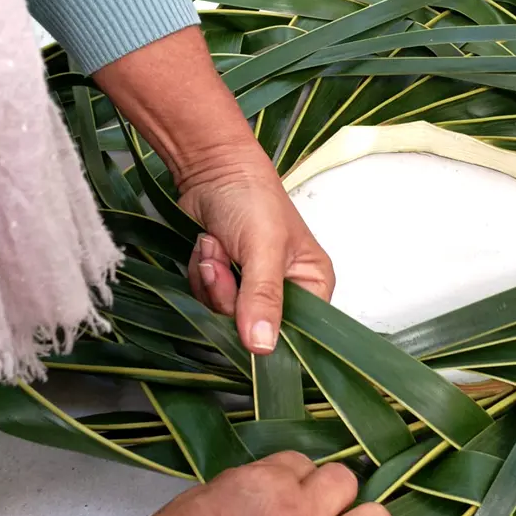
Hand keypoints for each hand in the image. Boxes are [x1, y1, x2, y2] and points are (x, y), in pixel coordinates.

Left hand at [91, 26, 333, 354]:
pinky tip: (208, 245)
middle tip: (224, 261)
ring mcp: (254, 286)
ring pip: (226, 313)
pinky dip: (202, 273)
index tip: (246, 317)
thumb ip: (263, 297)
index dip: (270, 331)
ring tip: (215, 244)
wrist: (212, 168)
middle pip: (255, 325)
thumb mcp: (263, 248)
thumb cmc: (252, 198)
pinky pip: (208, 299)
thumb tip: (263, 348)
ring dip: (211, 280)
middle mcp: (287, 289)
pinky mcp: (227, 280)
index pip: (299, 330)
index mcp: (313, 283)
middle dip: (230, 294)